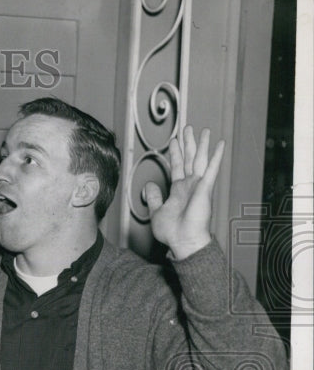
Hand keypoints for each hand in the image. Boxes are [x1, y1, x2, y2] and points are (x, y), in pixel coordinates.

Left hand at [144, 125, 224, 260]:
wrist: (183, 241)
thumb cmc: (171, 231)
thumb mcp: (156, 211)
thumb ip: (154, 197)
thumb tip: (149, 185)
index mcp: (179, 190)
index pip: (177, 166)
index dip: (176, 153)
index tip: (175, 141)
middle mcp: (190, 185)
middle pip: (189, 159)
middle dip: (188, 143)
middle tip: (187, 128)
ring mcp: (199, 185)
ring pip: (200, 159)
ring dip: (202, 144)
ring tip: (204, 130)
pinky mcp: (205, 188)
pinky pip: (211, 168)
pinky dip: (216, 155)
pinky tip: (220, 144)